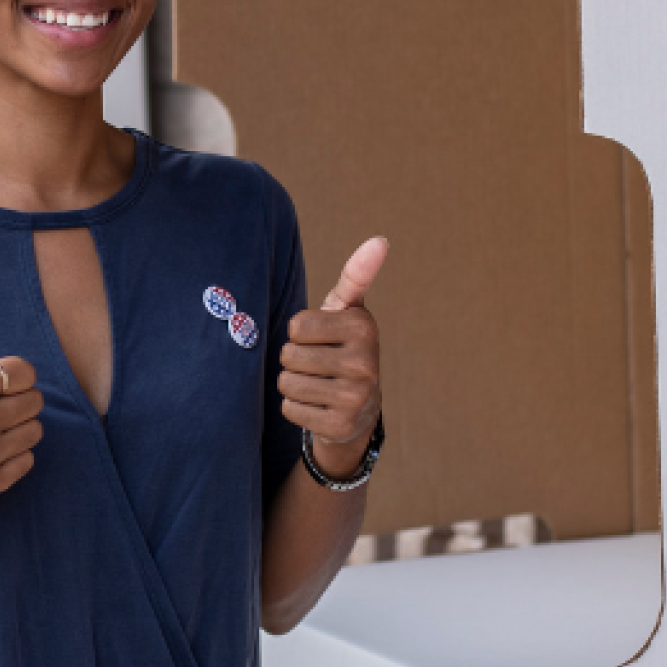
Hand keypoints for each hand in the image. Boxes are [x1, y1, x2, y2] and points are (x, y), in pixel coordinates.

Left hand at [280, 238, 386, 473]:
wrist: (360, 409)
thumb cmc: (343, 347)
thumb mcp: (348, 311)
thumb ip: (356, 276)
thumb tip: (380, 240)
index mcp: (363, 327)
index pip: (296, 326)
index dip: (300, 333)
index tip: (323, 340)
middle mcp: (365, 363)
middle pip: (288, 355)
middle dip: (294, 360)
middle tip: (318, 365)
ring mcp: (355, 398)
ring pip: (286, 383)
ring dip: (292, 384)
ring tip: (317, 384)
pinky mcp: (340, 426)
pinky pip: (290, 410)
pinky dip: (296, 408)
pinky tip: (318, 407)